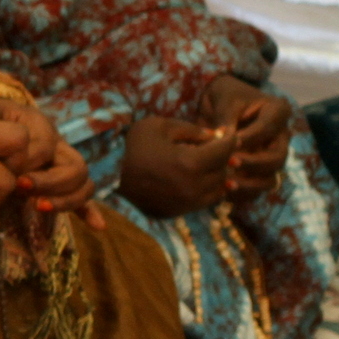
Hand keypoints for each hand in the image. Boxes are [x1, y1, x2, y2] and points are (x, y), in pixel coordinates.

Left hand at [0, 98, 99, 225]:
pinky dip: (88, 210)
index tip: (4, 171)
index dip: (26, 159)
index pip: (45, 145)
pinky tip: (97, 226)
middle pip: (75, 166)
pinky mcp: (59, 181)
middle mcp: (57, 142)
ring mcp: (62, 161)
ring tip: (38, 206)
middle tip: (21, 188)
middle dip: (50, 182)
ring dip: (64, 199)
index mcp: (39, 124)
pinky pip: (81, 195)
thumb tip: (4, 158)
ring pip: (82, 182)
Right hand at [119, 113, 238, 219]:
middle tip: (216, 149)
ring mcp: (187, 202)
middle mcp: (194, 185)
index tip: (229, 135)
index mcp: (190, 162)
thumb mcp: (158, 126)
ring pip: (219, 187)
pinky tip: (198, 179)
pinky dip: (208, 189)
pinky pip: (207, 200)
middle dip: (222, 157)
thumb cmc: (133, 147)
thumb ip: (191, 129)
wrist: (108, 178)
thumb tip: (215, 136)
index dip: (230, 140)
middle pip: (224, 169)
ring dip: (217, 174)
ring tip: (207, 165)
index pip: (226, 149)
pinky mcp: (180, 212)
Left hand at [203, 75, 292, 198]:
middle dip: (254, 164)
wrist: (217, 104)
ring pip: (271, 178)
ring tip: (227, 184)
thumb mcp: (225, 100)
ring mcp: (271, 155)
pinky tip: (224, 193)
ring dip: (250, 184)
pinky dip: (243, 194)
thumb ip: (227, 118)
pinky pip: (257, 189)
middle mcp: (280, 136)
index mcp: (277, 112)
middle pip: (277, 158)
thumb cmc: (224, 97)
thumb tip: (226, 139)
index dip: (251, 138)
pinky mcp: (259, 171)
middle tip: (229, 163)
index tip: (230, 143)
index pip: (269, 128)